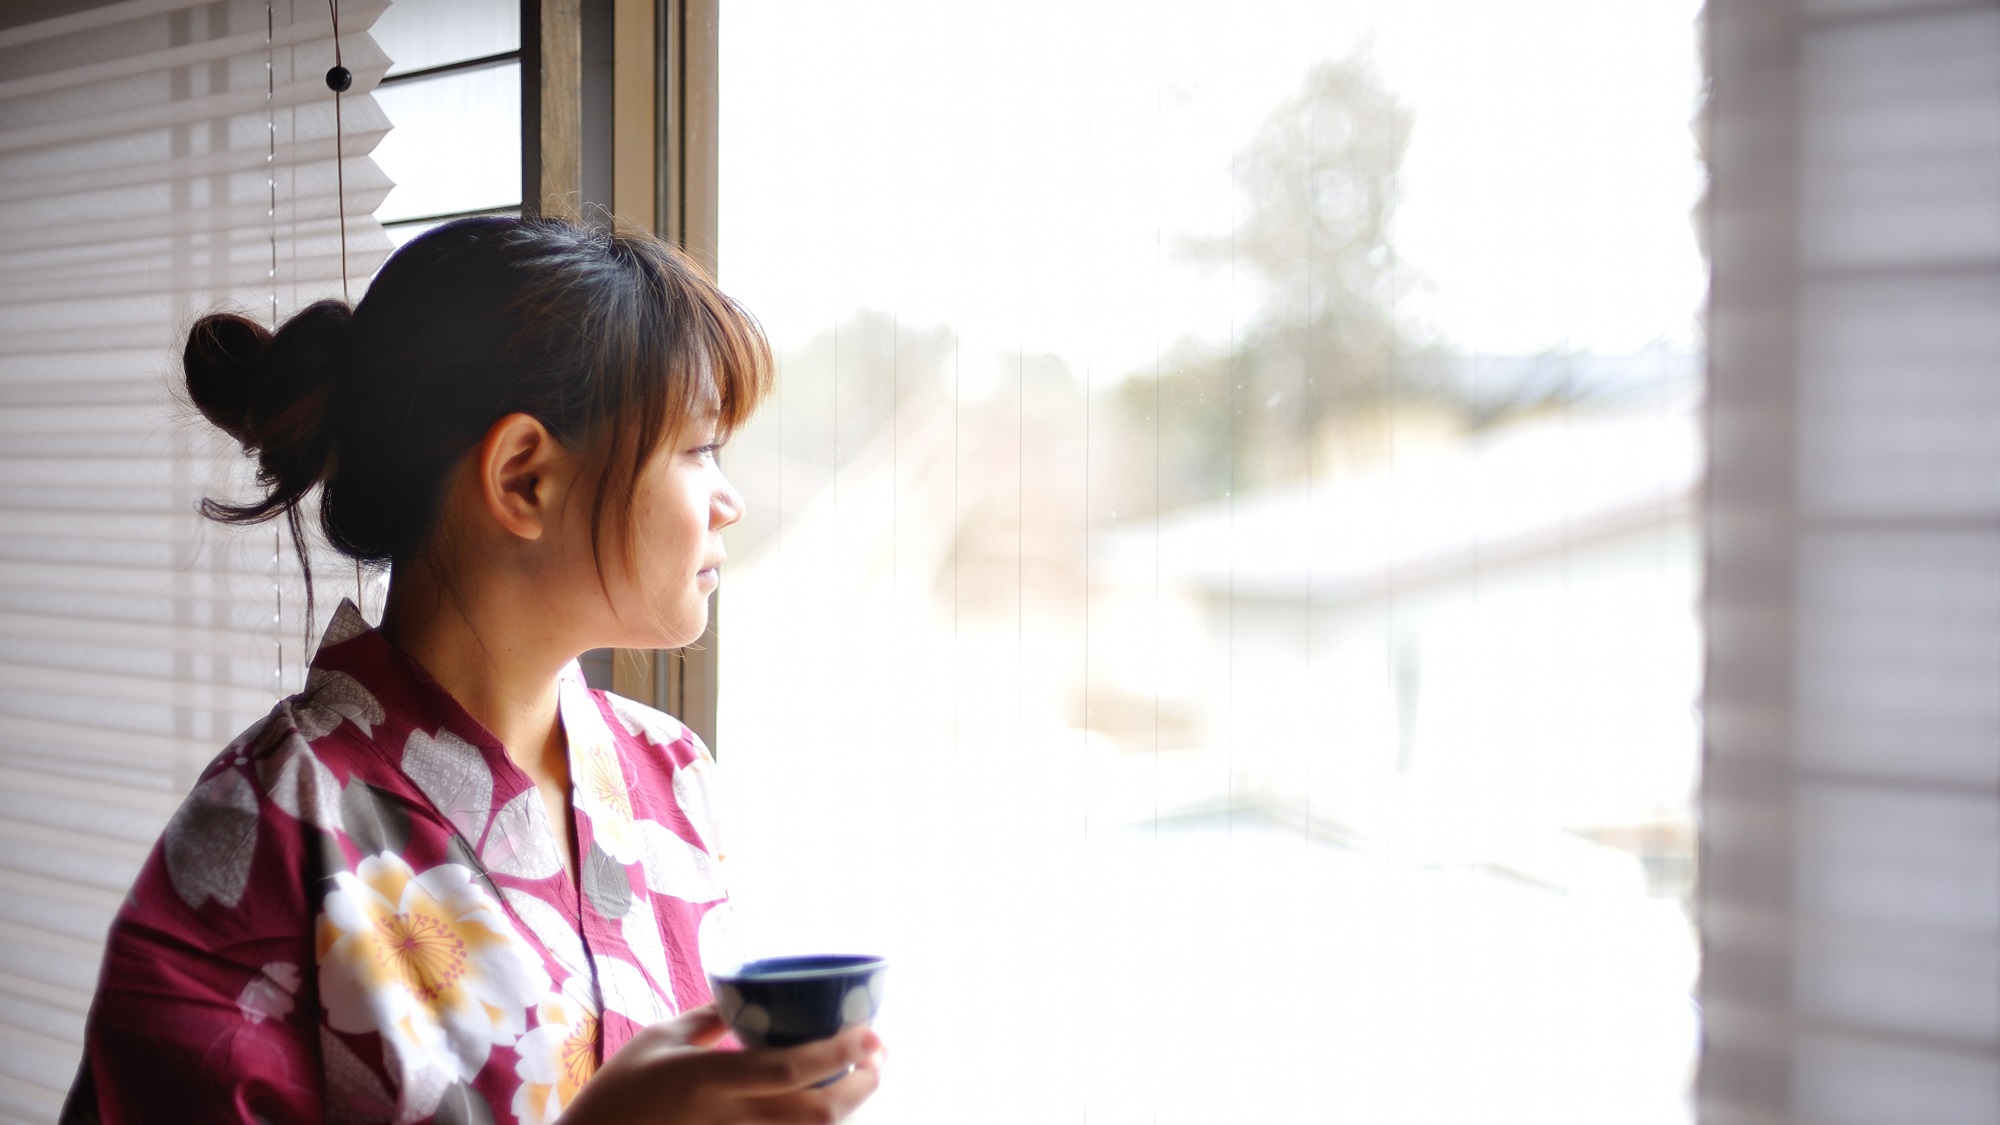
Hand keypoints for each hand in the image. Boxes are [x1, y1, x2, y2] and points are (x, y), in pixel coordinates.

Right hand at [559, 1005, 884, 1124]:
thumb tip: (746, 1000)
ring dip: (848, 1108)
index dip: (839, 1053)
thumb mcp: (657, 1040)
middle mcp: (728, 1119)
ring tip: (864, 1078)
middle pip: (818, 1113)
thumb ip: (707, 1020)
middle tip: (879, 1057)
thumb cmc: (617, 1092)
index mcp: (707, 1080)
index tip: (871, 1033)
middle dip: (862, 1086)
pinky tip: (828, 1105)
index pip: (789, 1070)